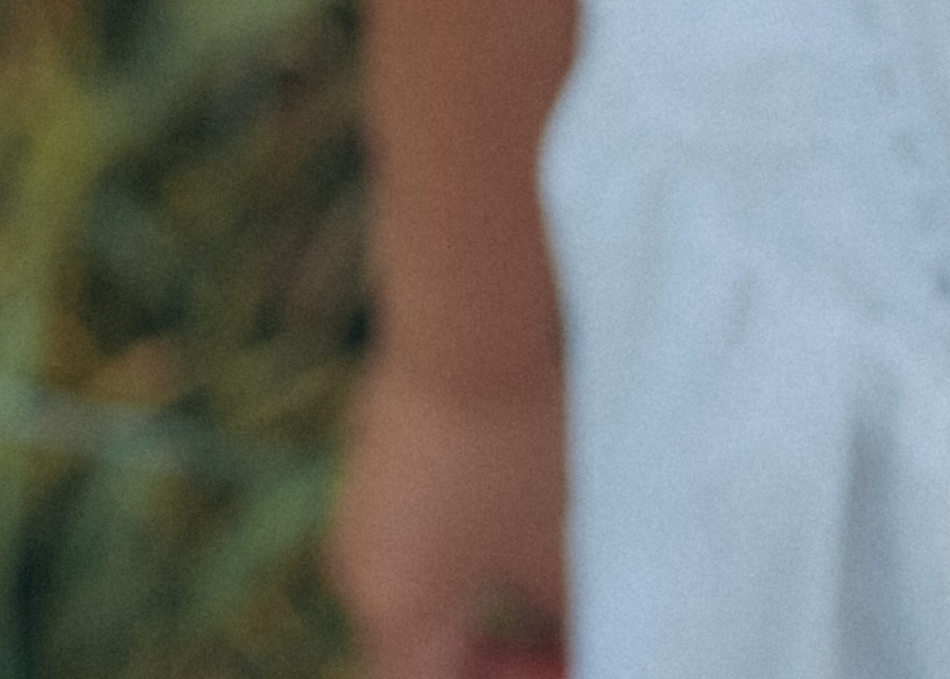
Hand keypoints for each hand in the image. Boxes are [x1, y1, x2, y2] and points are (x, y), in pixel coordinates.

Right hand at [327, 355, 568, 678]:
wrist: (473, 306)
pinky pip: (427, 511)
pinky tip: (536, 482)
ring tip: (565, 551)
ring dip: (496, 581)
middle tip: (575, 624)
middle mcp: (360, 560)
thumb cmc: (522, 448)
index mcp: (393, 611)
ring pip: (432, 573)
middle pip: (432, 643)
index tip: (578, 655)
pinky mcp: (385, 435)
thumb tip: (590, 643)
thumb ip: (575, 626)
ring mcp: (366, 491)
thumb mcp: (567, 556)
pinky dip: (479, 523)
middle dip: (506, 645)